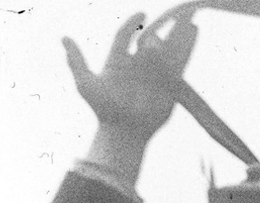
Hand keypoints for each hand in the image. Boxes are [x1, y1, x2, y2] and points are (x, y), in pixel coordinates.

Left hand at [64, 13, 197, 141]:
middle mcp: (138, 66)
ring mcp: (155, 74)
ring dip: (180, 35)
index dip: (132, 24)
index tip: (141, 14)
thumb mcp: (86, 83)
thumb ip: (76, 60)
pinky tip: (195, 34)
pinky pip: (181, 63)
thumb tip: (64, 37)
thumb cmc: (103, 109)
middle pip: (151, 40)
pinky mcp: (171, 85)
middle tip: (174, 13)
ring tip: (190, 20)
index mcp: (118, 61)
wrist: (125, 131)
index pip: (125, 36)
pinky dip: (188, 48)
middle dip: (163, 27)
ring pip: (169, 49)